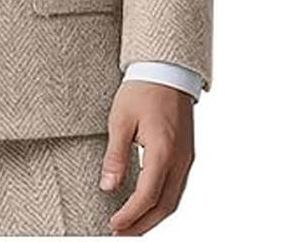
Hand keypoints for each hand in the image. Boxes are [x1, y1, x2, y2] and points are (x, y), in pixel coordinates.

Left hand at [99, 81, 194, 234]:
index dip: (130, 215)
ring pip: (174, 200)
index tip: (113, 225)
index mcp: (164, 151)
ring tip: (131, 225)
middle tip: (120, 233)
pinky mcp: (187, 153)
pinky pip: (177, 187)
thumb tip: (108, 186)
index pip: (147, 196)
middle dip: (142, 224)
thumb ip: (116, 156)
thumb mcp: (121, 120)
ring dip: (153, 216)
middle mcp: (181, 159)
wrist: (166, 70)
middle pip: (165, 206)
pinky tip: (147, 203)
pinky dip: (162, 202)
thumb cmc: (142, 90)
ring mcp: (187, 158)